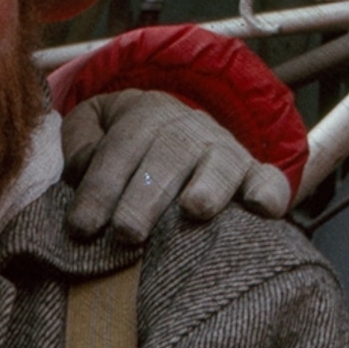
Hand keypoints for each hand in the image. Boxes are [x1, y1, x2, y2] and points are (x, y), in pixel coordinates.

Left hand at [62, 88, 290, 242]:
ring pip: (220, 164)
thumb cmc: (122, 149)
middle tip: (127, 233)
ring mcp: (225, 151)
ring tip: (194, 210)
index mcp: (146, 114)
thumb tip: (82, 166)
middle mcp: (188, 129)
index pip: (121, 148)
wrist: (174, 133)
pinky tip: (262, 209)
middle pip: (169, 156)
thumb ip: (79, 144)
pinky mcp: (254, 175)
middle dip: (147, 196)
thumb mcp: (93, 130)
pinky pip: (269, 179)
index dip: (100, 186)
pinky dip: (269, 192)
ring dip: (208, 185)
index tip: (82, 227)